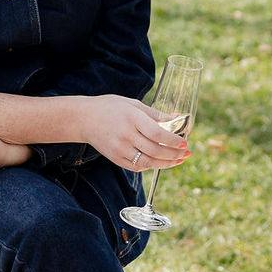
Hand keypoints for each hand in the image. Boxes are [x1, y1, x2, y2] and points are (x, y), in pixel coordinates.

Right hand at [77, 94, 191, 175]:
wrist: (84, 119)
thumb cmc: (111, 108)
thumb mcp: (133, 104)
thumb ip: (156, 114)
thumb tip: (178, 119)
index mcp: (132, 118)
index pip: (157, 133)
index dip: (172, 140)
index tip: (185, 143)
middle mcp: (126, 135)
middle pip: (154, 150)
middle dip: (174, 154)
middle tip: (187, 153)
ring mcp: (119, 149)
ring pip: (147, 162)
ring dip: (166, 163)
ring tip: (178, 160)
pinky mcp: (115, 158)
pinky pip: (137, 167)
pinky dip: (151, 166)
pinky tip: (160, 162)